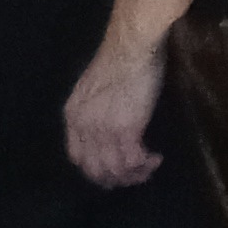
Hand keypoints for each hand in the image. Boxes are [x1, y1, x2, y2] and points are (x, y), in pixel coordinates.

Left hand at [62, 34, 165, 190]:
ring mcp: (104, 130)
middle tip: (135, 176)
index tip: (112, 171)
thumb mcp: (92, 90)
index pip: (77, 157)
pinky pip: (134, 160)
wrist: (130, 48)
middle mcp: (84, 126)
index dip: (95, 170)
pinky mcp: (127, 129)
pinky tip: (155, 158)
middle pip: (96, 169)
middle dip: (116, 178)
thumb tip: (105, 129)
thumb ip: (93, 111)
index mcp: (72, 116)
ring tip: (148, 166)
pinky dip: (146, 164)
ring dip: (135, 173)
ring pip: (116, 169)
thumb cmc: (116, 62)